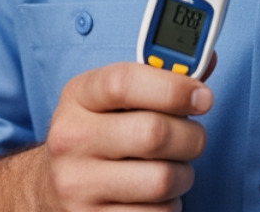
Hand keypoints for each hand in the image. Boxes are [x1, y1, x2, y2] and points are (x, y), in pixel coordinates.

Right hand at [35, 61, 213, 211]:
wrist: (53, 185)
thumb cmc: (101, 132)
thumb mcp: (116, 97)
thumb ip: (160, 78)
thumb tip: (206, 62)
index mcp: (78, 96)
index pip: (124, 82)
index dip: (173, 87)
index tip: (203, 98)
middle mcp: (70, 139)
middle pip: (153, 133)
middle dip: (191, 136)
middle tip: (193, 138)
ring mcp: (77, 185)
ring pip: (162, 180)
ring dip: (184, 175)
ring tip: (172, 168)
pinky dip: (169, 205)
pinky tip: (154, 195)